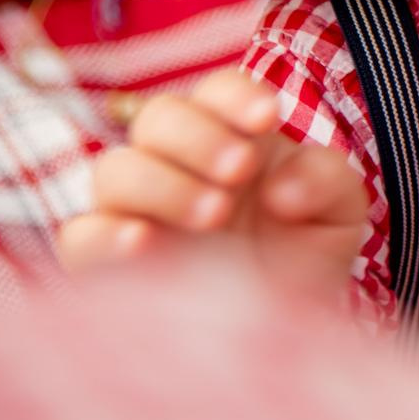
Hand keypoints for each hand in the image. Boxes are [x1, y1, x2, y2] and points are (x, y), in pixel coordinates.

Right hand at [58, 70, 367, 295]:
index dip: (235, 96)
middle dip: (199, 136)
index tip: (268, 118)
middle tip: (239, 170)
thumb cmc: (305, 256)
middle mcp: (175, 163)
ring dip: (164, 183)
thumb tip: (279, 189)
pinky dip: (103, 233)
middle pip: (159, 117)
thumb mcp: (338, 215)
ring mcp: (135, 210)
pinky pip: (80, 236)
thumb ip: (326, 180)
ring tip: (216, 215)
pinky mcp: (108, 262)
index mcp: (231, 136)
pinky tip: (143, 239)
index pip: (216, 92)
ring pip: (115, 169)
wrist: (283, 327)